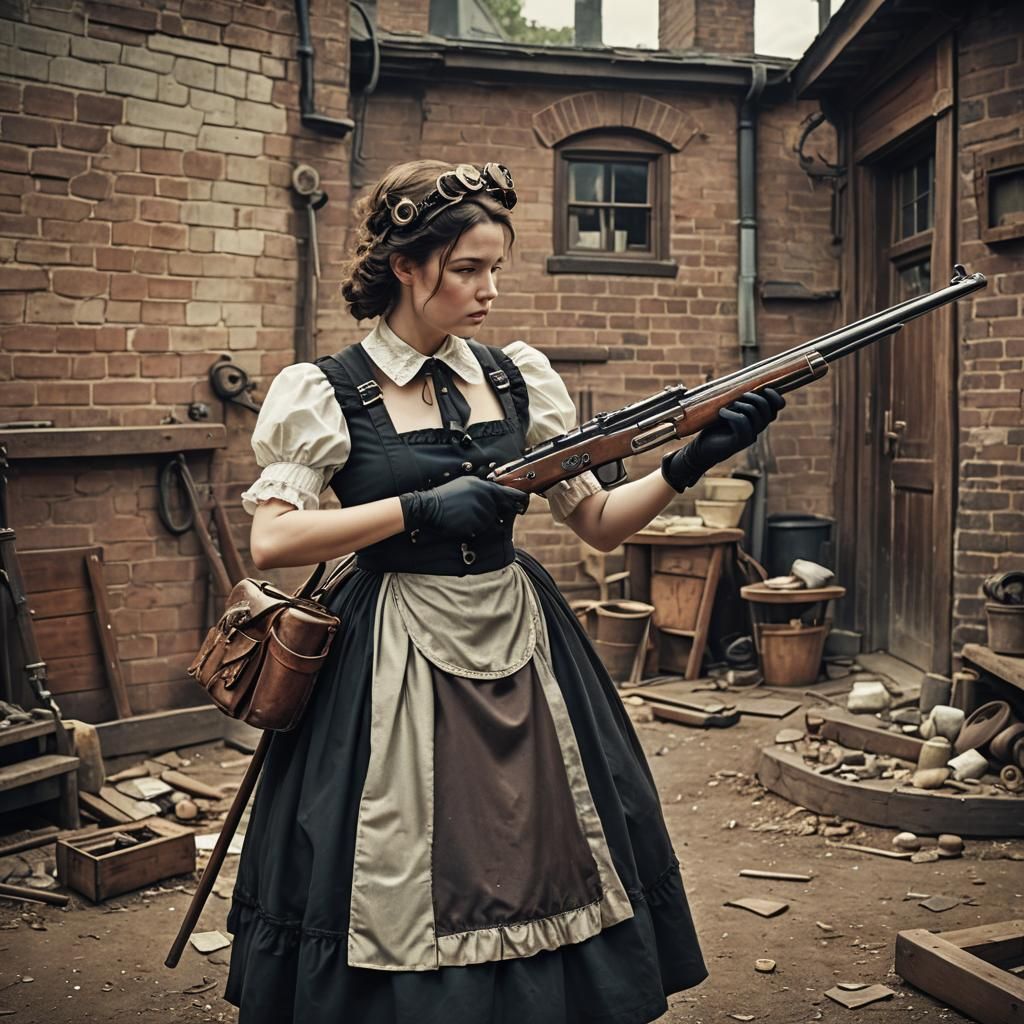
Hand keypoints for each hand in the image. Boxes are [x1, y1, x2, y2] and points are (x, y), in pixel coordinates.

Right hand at [399, 476, 527, 539]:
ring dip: (479, 520)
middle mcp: (484, 498)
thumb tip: (498, 494)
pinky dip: (473, 528)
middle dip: (489, 512)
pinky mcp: (473, 524)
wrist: (429, 506)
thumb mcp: (466, 484)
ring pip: (489, 520)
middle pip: (497, 510)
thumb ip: (483, 488)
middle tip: (473, 511)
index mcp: (483, 487)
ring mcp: (479, 512)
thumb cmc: (446, 495)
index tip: (524, 502)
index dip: (517, 498)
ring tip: (463, 514)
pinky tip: (461, 521)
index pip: (507, 493)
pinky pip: (479, 529)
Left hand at [661, 388, 784, 492]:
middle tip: (740, 397)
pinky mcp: (739, 441)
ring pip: (754, 413)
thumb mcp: (730, 409)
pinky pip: (741, 421)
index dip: (774, 395)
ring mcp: (750, 436)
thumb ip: (740, 399)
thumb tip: (746, 382)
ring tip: (728, 407)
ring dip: (740, 405)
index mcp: (758, 419)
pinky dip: (730, 413)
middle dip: (755, 397)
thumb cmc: (715, 426)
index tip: (764, 388)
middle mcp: (757, 428)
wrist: (702, 449)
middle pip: (767, 408)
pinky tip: (721, 413)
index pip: (778, 406)